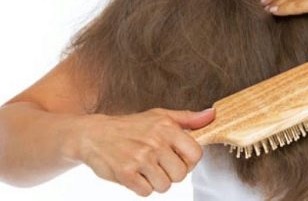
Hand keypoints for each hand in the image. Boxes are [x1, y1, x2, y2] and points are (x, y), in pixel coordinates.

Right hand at [75, 107, 214, 196]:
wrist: (94, 134)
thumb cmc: (132, 126)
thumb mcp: (160, 116)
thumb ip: (188, 119)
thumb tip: (213, 115)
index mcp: (167, 127)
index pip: (196, 154)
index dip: (189, 161)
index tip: (179, 158)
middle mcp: (155, 142)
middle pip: (181, 174)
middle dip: (172, 173)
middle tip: (159, 164)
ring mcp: (140, 158)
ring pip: (165, 186)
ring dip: (156, 182)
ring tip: (146, 169)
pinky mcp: (126, 173)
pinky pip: (146, 192)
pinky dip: (141, 187)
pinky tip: (135, 174)